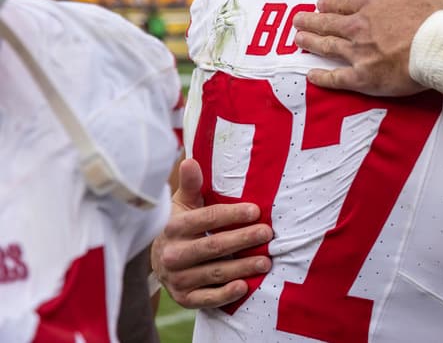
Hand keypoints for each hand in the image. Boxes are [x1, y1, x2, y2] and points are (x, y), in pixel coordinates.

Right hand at [151, 158, 271, 308]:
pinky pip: (206, 299)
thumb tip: (190, 161)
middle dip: (242, 239)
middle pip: (212, 246)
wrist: (158, 259)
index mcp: (173, 226)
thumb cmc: (180, 224)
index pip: (205, 218)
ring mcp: (177, 278)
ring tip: (266, 261)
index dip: (231, 215)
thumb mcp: (183, 203)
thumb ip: (191, 185)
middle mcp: (172, 254)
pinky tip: (244, 286)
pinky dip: (225, 295)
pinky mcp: (183, 298)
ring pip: (213, 272)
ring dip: (242, 267)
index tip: (256, 211)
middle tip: (267, 234)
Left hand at [294, 0, 442, 95]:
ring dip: (312, 43)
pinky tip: (311, 75)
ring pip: (328, 46)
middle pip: (329, 23)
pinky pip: (337, 78)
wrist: (439, 47)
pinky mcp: (364, 77)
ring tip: (299, 40)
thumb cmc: (434, 16)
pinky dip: (323, 77)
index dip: (330, 4)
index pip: (344, 3)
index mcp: (373, 4)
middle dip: (312, 22)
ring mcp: (359, 52)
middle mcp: (360, 26)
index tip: (320, 5)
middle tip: (298, 21)